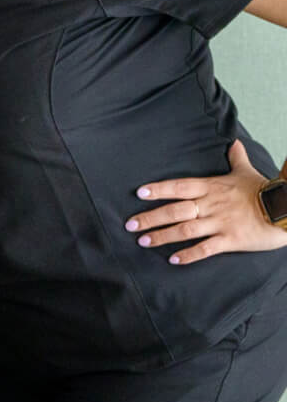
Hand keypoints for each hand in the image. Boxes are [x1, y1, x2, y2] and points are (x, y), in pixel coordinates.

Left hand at [125, 140, 286, 264]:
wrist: (286, 209)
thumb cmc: (263, 190)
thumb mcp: (246, 172)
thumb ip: (236, 158)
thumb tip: (234, 142)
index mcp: (211, 188)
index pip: (179, 186)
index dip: (158, 189)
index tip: (139, 193)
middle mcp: (211, 205)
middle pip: (174, 210)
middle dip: (150, 218)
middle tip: (130, 225)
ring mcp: (220, 223)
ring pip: (184, 230)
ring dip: (162, 236)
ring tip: (144, 242)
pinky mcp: (231, 240)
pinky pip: (205, 248)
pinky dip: (189, 255)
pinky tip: (173, 259)